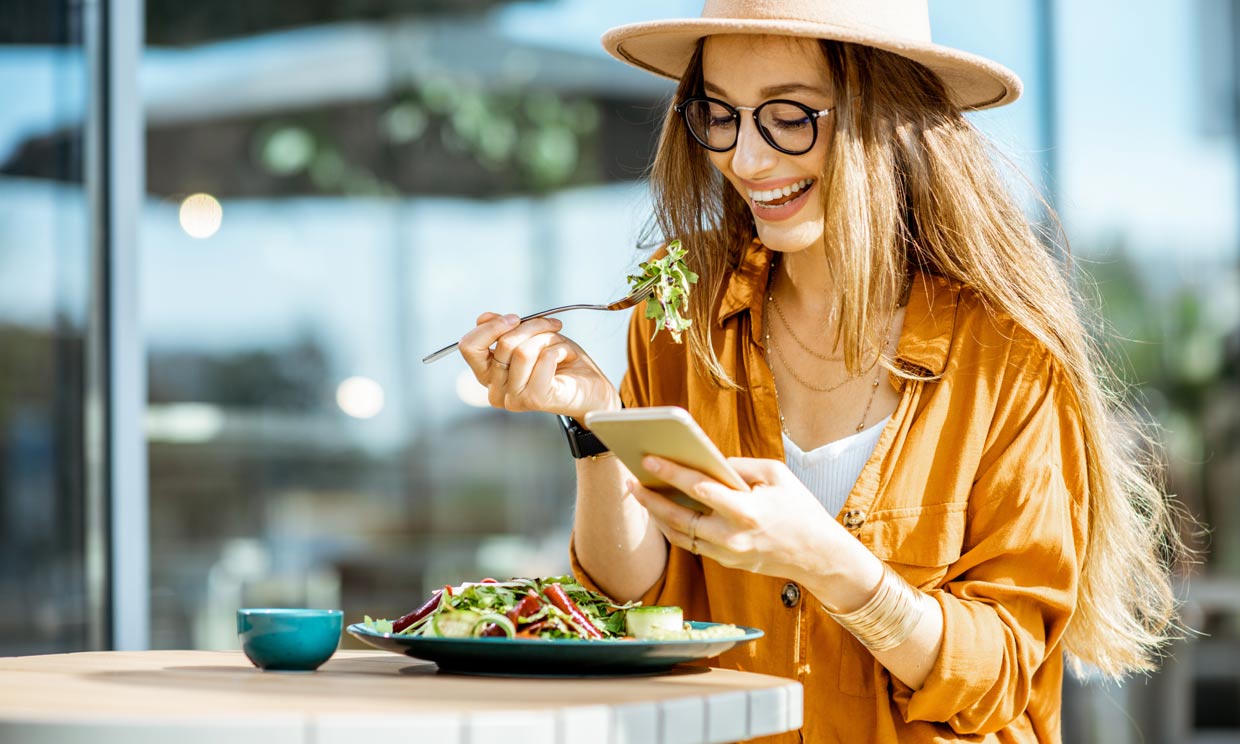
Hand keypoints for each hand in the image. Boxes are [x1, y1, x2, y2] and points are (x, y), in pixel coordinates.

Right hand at [458, 312, 618, 420]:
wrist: (592, 390)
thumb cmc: (563, 365)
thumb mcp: (532, 339)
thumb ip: (505, 331)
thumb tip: (483, 318)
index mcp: (489, 376)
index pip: (470, 347)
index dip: (491, 327)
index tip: (515, 318)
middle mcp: (496, 391)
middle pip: (503, 344)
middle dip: (532, 326)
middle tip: (552, 325)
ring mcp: (514, 397)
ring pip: (523, 350)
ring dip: (548, 338)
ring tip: (560, 345)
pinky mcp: (535, 399)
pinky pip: (543, 358)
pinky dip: (559, 349)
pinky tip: (566, 357)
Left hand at [628, 455, 847, 580]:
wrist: (818, 555)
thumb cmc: (800, 507)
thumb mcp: (776, 474)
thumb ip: (738, 465)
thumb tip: (706, 460)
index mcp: (746, 511)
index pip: (699, 488)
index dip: (671, 472)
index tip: (649, 458)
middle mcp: (732, 536)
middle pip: (679, 518)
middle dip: (651, 498)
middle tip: (631, 479)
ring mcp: (727, 554)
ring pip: (680, 535)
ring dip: (657, 515)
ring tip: (640, 493)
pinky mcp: (727, 562)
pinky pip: (692, 544)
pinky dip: (674, 528)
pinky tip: (662, 511)